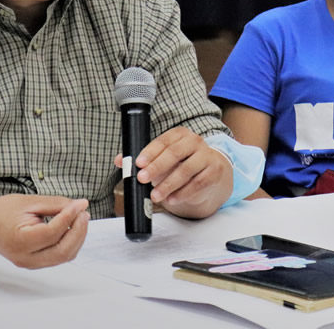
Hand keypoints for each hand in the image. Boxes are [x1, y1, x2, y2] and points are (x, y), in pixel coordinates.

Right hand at [0, 195, 89, 268]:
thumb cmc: (2, 211)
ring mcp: (30, 264)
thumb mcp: (29, 202)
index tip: (80, 204)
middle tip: (83, 212)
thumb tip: (80, 205)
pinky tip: (72, 227)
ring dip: (78, 237)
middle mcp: (25, 258)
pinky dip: (71, 242)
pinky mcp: (36, 263)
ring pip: (65, 256)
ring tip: (80, 217)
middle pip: (63, 251)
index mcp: (19, 241)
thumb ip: (56, 205)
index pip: (52, 233)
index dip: (70, 217)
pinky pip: (60, 256)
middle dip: (79, 231)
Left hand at [115, 127, 231, 217]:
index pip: (164, 141)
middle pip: (175, 153)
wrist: (209, 174)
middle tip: (142, 179)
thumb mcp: (162, 159)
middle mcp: (195, 142)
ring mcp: (207, 156)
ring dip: (168, 184)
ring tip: (155, 195)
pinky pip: (197, 183)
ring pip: (186, 170)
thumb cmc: (180, 164)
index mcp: (180, 134)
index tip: (138, 163)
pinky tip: (171, 199)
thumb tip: (120, 161)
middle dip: (157, 167)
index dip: (150, 152)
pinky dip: (182, 193)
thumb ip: (142, 159)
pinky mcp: (213, 172)